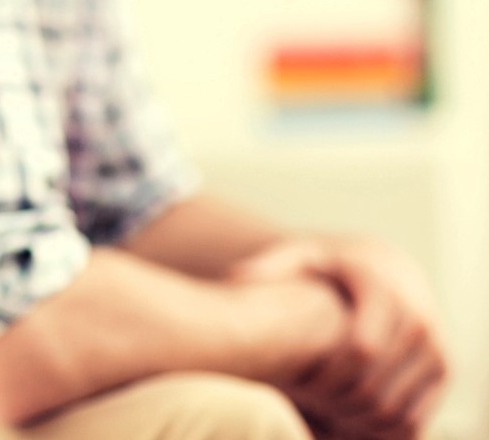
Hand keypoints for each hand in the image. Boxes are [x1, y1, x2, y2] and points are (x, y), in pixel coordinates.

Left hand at [234, 236, 445, 437]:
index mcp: (385, 291)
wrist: (386, 268)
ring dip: (355, 424)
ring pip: (396, 410)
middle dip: (334, 405)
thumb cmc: (331, 265)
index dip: (324, 376)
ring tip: (318, 417)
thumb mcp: (301, 257)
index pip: (360, 349)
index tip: (292, 384)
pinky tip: (345, 424)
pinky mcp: (443, 371)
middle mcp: (420, 320)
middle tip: (300, 409)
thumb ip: (271, 266)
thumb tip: (236, 277)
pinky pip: (416, 418)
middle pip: (375, 386)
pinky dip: (380, 431)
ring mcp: (436, 349)